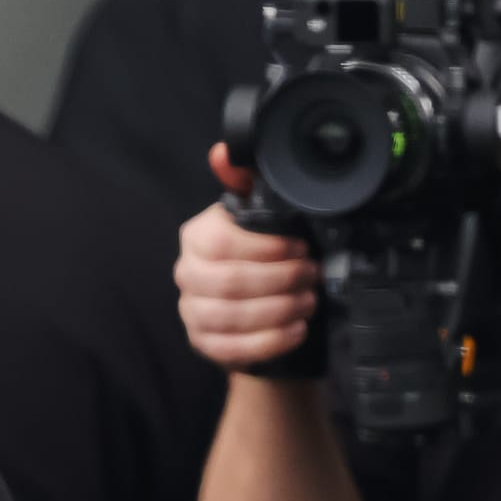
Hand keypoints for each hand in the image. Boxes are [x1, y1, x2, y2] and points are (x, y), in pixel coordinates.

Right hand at [175, 144, 319, 368]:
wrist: (256, 307)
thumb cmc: (261, 257)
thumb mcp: (259, 216)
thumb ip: (246, 182)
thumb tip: (222, 153)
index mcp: (197, 237)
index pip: (222, 242)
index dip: (267, 248)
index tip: (301, 247)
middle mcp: (188, 274)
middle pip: (229, 282)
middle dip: (281, 280)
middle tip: (312, 276)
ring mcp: (191, 312)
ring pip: (232, 317)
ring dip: (280, 310)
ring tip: (309, 302)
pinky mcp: (203, 342)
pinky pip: (233, 348)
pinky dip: (271, 340)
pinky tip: (296, 329)